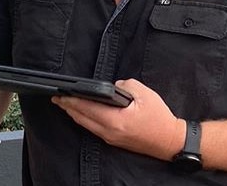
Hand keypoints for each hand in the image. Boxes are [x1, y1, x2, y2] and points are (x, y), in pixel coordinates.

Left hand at [52, 78, 184, 160]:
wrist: (169, 141)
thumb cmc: (159, 118)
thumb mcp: (144, 94)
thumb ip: (125, 85)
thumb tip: (113, 86)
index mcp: (115, 120)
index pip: (86, 108)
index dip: (71, 100)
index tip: (60, 93)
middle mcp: (109, 132)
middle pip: (81, 118)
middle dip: (68, 107)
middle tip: (57, 97)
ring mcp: (110, 138)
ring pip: (85, 125)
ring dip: (74, 114)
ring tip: (65, 104)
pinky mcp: (114, 141)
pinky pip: (93, 129)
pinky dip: (84, 120)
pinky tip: (82, 114)